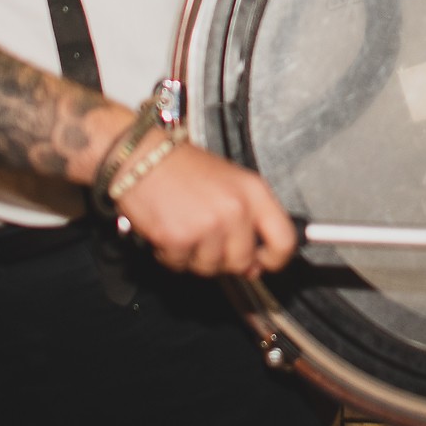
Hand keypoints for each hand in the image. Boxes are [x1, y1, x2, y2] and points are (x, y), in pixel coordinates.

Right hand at [113, 140, 297, 277]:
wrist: (141, 157)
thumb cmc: (182, 167)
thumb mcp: (229, 182)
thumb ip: (247, 219)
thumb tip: (254, 265)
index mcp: (254, 191)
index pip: (284, 240)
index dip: (275, 259)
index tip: (262, 262)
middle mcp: (236, 209)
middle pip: (243, 261)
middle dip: (223, 258)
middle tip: (205, 237)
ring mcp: (208, 225)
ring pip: (210, 267)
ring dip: (194, 256)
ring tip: (184, 226)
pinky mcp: (179, 238)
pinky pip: (180, 266)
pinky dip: (170, 255)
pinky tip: (167, 230)